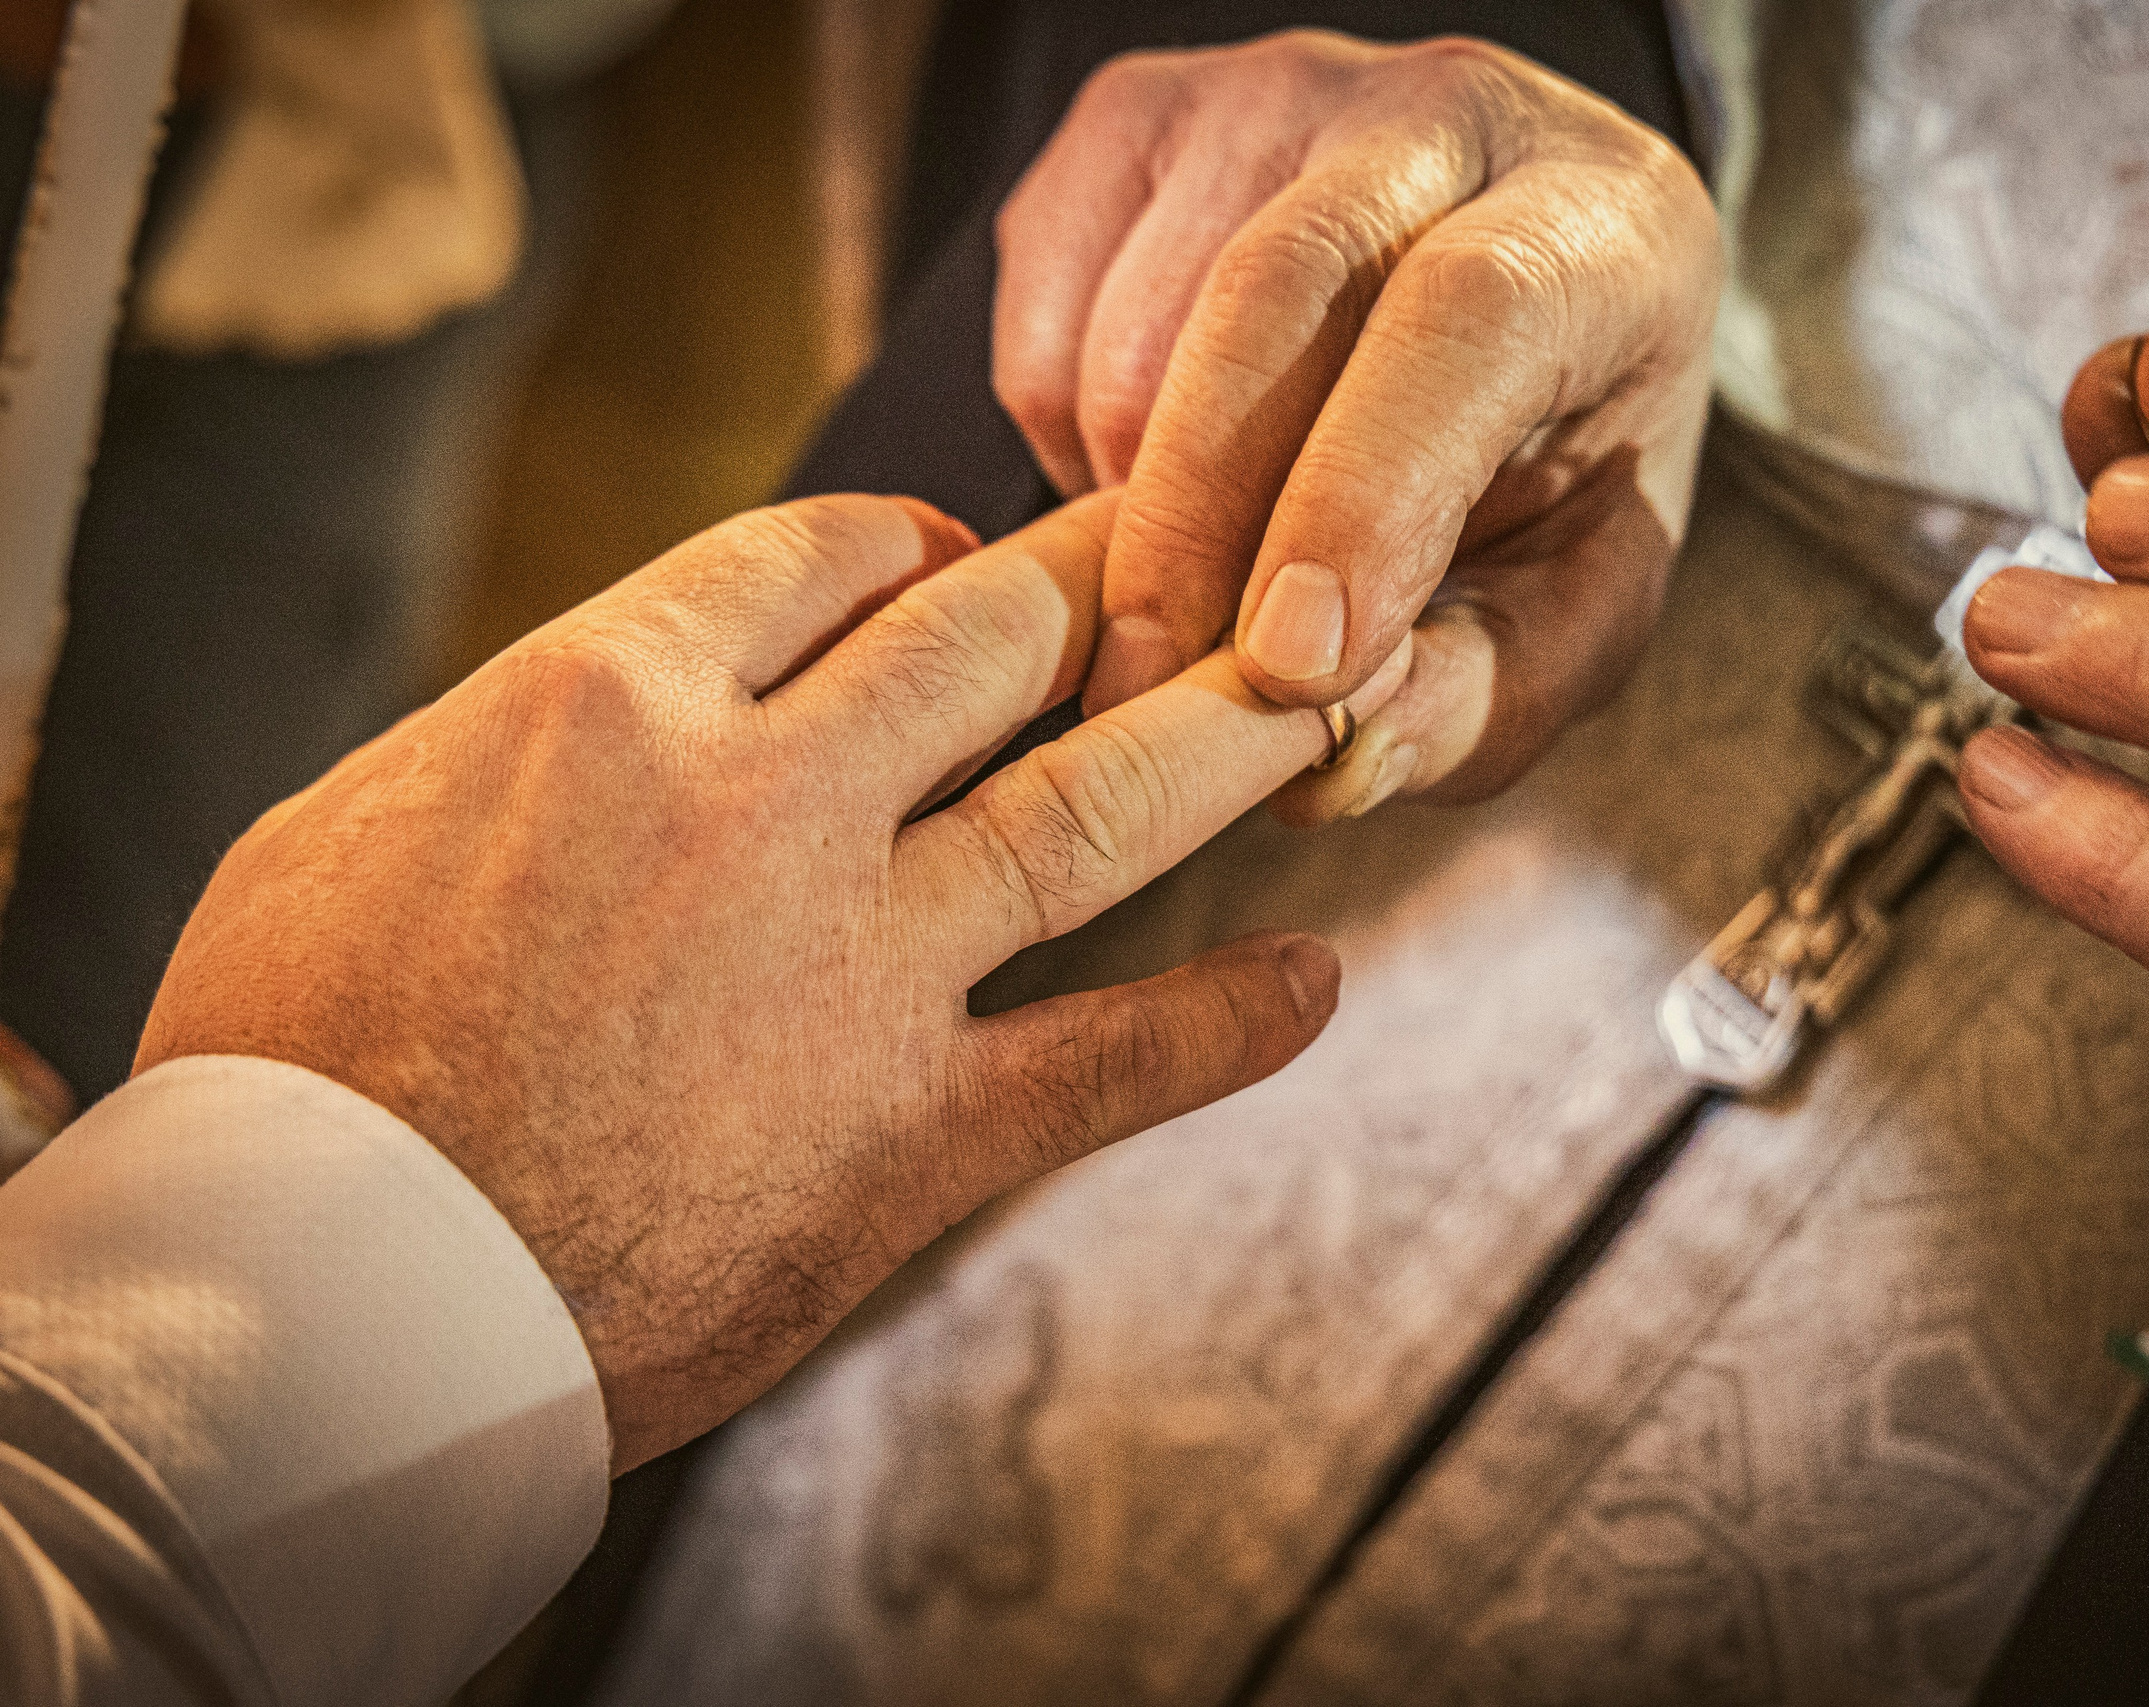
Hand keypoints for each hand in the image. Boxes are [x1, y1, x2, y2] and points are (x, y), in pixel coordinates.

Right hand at [137, 490, 1408, 1468]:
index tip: (951, 552)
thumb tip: (592, 705)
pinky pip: (1108, 1059)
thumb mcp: (354, 825)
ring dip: (1230, 733)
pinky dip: (1222, 1024)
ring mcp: (857, 968)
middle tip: (1192, 551)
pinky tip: (1310, 987)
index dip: (907, 538)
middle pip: (992, 637)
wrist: (319, 1302)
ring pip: (1098, 804)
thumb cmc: (292, 1063)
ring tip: (1330, 687)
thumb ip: (512, 738)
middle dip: (1104, 580)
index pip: (817, 552)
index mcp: (614, 698)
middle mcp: (765, 801)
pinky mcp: (911, 1134)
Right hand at [993, 30, 1718, 818]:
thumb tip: (1328, 763)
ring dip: (1129, 507)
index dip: (1364, 497)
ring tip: (1194, 592)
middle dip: (1195, 527)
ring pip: (1137, 325)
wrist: (1503, 284)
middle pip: (1271, 293)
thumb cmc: (1554, 458)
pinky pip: (1045, 320)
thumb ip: (1487, 693)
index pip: (1463, 320)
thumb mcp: (1577, 602)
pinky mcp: (1137, 115)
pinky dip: (1068, 453)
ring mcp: (1271, 92)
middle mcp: (1441, 112)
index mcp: (1594, 225)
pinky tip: (1152, 491)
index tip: (1290, 667)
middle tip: (1151, 699)